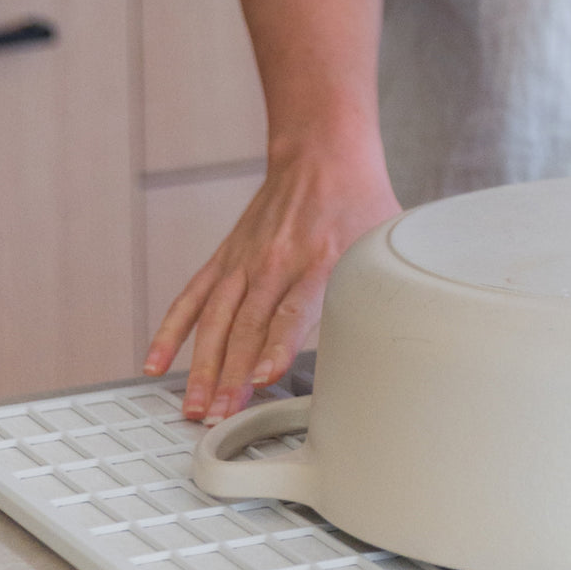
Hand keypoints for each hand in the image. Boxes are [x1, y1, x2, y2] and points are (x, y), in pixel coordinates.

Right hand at [143, 130, 400, 421]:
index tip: (262, 378)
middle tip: (219, 416)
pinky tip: (156, 363)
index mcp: (321, 260)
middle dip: (231, 375)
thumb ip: (389, 284)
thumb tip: (414, 326)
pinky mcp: (226, 258)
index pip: (294, 310)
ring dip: (202, 366)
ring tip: (193, 406)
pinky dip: (172, 331)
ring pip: (216, 319)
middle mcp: (277, 262)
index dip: (277, 347)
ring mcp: (246, 260)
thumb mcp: (386, 241)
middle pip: (248, 326)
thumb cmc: (361, 202)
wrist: (321, 153)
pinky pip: (192, 297)